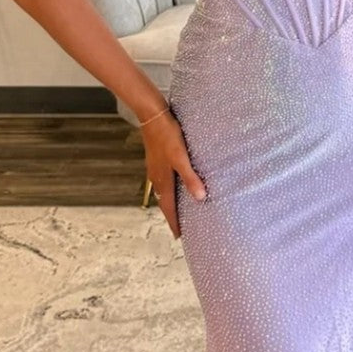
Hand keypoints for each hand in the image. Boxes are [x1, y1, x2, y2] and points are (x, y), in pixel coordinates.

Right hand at [140, 109, 206, 238]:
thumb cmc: (167, 135)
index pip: (169, 208)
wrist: (151, 115)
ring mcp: (155, 169)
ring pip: (163, 192)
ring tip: (177, 210)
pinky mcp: (156, 160)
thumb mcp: (181, 157)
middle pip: (165, 202)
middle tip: (179, 227)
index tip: (179, 236)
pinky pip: (162, 181)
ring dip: (170, 203)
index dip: (174, 222)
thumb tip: (201, 198)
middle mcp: (157, 178)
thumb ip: (190, 178)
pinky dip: (169, 189)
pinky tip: (174, 184)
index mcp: (163, 180)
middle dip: (172, 216)